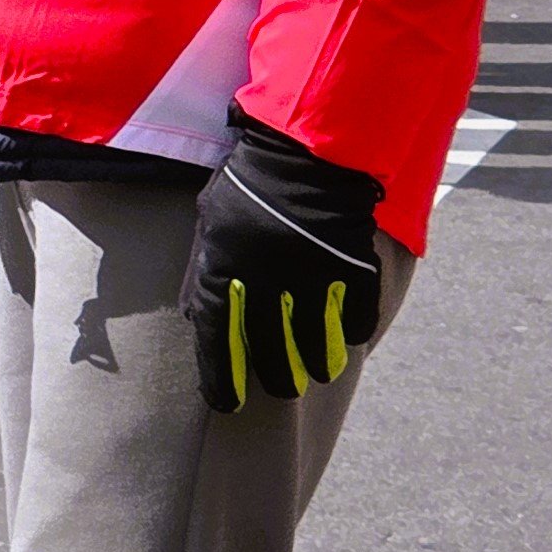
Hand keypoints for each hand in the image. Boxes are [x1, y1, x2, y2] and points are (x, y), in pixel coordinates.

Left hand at [180, 111, 384, 412]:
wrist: (304, 145)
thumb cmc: (249, 182)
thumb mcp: (210, 221)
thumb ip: (205, 270)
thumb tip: (197, 315)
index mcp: (223, 269)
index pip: (216, 341)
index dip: (219, 379)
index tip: (226, 406)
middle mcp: (264, 282)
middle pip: (271, 354)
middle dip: (276, 378)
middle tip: (281, 384)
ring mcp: (310, 278)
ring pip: (314, 347)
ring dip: (315, 364)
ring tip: (316, 371)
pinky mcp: (350, 269)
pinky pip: (354, 318)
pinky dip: (352, 332)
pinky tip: (348, 337)